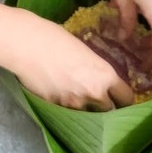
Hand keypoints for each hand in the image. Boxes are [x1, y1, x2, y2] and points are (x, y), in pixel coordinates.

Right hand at [0, 2, 133, 109]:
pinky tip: (59, 97)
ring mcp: (73, 104)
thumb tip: (92, 75)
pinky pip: (66, 113)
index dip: (124, 98)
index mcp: (104, 75)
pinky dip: (65, 108)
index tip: (120, 96)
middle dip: (107, 107)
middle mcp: (93, 94)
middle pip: (109, 112)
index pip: (126, 97)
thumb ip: (93, 68)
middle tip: (101, 100)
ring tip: (78, 100)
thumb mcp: (83, 50)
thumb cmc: (54, 37)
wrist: (25, 44)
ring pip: (88, 115)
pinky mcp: (54, 108)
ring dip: (87, 111)